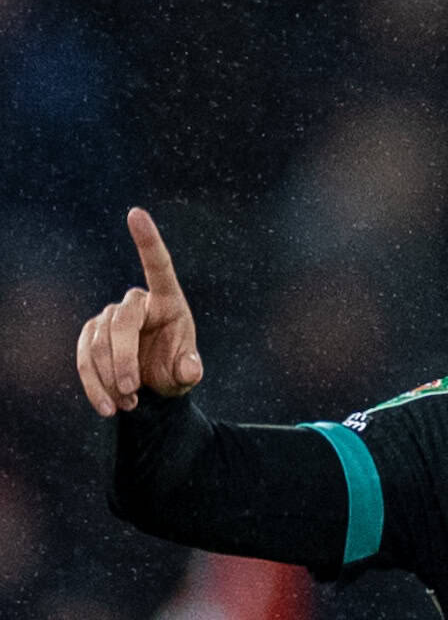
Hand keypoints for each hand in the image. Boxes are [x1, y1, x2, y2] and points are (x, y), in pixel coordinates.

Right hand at [76, 208, 202, 416]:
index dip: (147, 241)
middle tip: (133, 392)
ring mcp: (110, 317)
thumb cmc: (175, 370)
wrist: (154, 387)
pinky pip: (84, 358)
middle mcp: (137, 303)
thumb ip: (190, 370)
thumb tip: (188, 368)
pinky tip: (107, 407)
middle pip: (122, 322)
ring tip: (129, 404)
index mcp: (169, 301)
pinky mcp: (90, 335)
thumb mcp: (187, 374)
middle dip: (124, 359)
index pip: (158, 266)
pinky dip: (93, 385)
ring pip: (99, 343)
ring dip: (110, 378)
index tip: (135, 213)